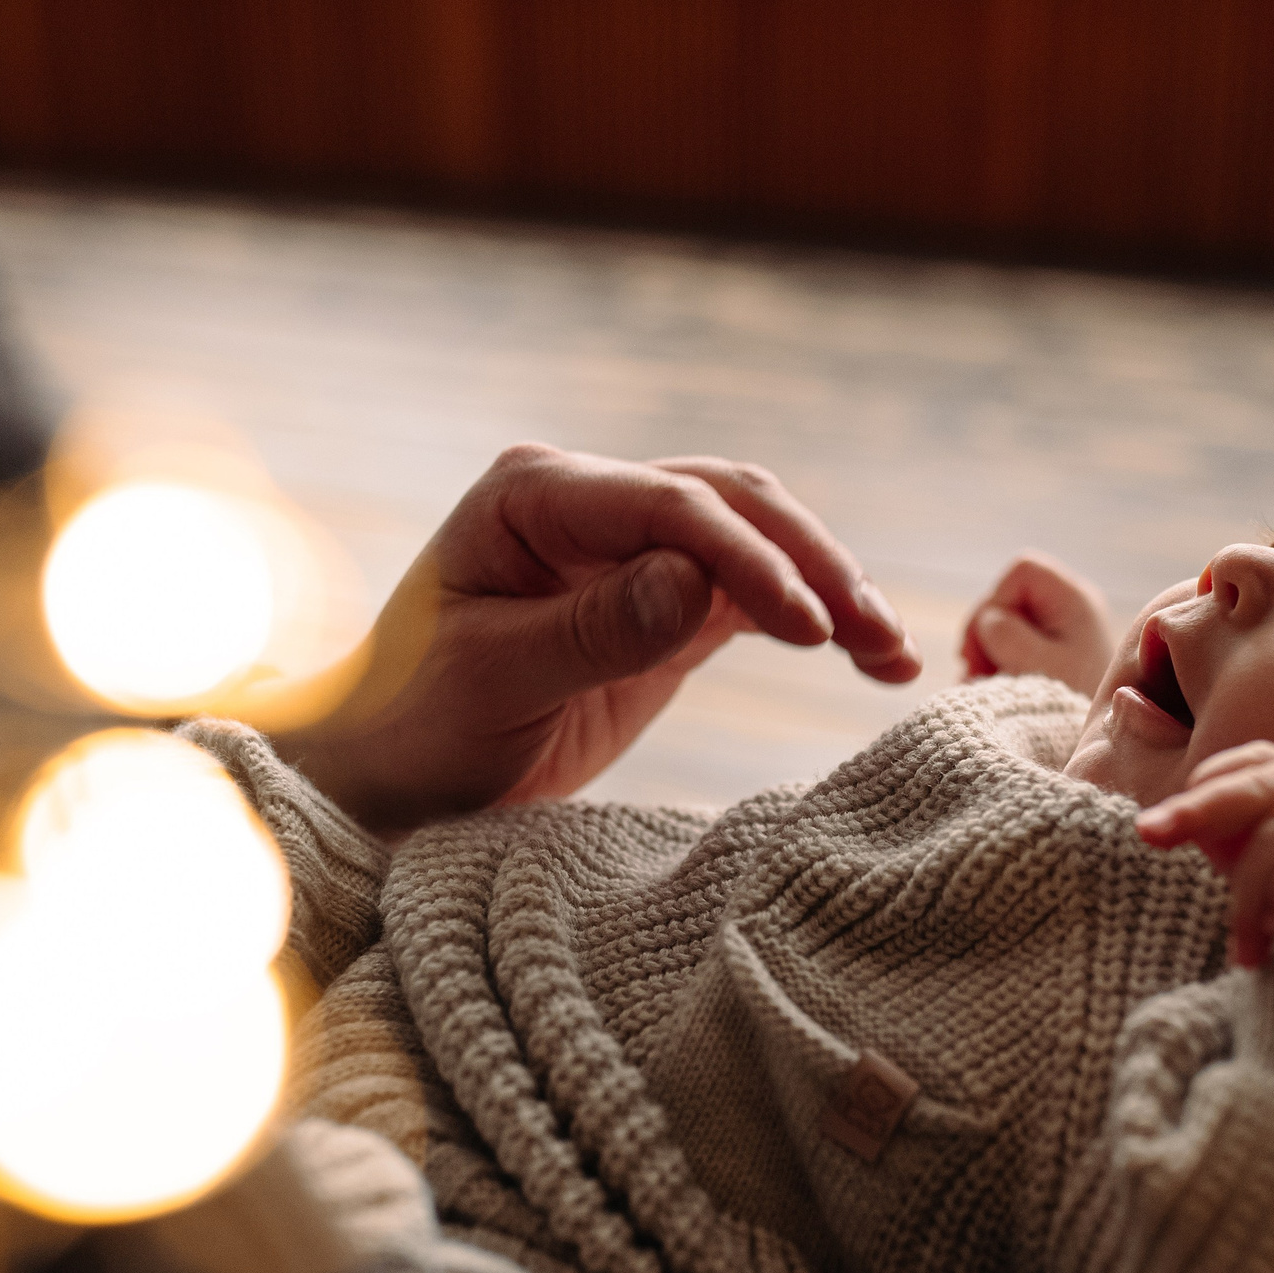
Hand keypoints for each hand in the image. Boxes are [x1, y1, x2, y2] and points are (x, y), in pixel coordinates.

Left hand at [285, 444, 918, 834]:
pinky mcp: (660, 606)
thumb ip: (591, 629)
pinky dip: (812, 622)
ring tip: (892, 654)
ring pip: (756, 541)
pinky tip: (874, 660)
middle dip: (811, 565)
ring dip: (827, 589)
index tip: (810, 629)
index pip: (669, 506)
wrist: (381, 779)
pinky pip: (752, 598)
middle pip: (731, 504)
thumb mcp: (492, 684)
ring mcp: (629, 549)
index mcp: (534, 493)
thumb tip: (693, 581)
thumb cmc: (412, 726)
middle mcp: (588, 501)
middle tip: (871, 637)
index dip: (749, 561)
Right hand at [959, 551, 1113, 695]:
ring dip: (990, 651)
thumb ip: (1008, 634)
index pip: (1022, 570)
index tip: (985, 645)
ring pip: (1010, 623)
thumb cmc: (1076, 702)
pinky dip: (1001, 663)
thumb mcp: (1038, 665)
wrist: (1110, 742)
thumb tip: (989, 622)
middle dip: (986, 630)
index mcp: (1074, 600)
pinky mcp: (1058, 655)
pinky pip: (1020, 645)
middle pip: (1011, 595)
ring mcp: (1065, 632)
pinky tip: (994, 689)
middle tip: (976, 670)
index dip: (995, 600)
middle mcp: (1072, 608)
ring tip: (983, 684)